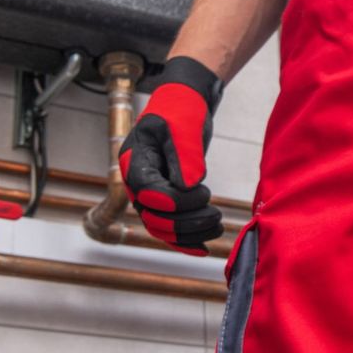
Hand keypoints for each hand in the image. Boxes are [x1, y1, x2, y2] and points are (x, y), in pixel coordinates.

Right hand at [119, 56, 224, 255]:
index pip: (148, 195)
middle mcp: (137, 182)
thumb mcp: (183, 126)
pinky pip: (169, 228)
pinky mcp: (165, 199)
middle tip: (216, 216)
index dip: (175, 202)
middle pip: (154, 218)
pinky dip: (185, 241)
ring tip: (217, 226)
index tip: (204, 193)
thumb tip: (189, 186)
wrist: (184, 105)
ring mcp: (149, 193)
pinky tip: (203, 248)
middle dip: (186, 223)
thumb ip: (185, 155)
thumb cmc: (181, 110)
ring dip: (189, 234)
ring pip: (162, 228)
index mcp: (135, 162)